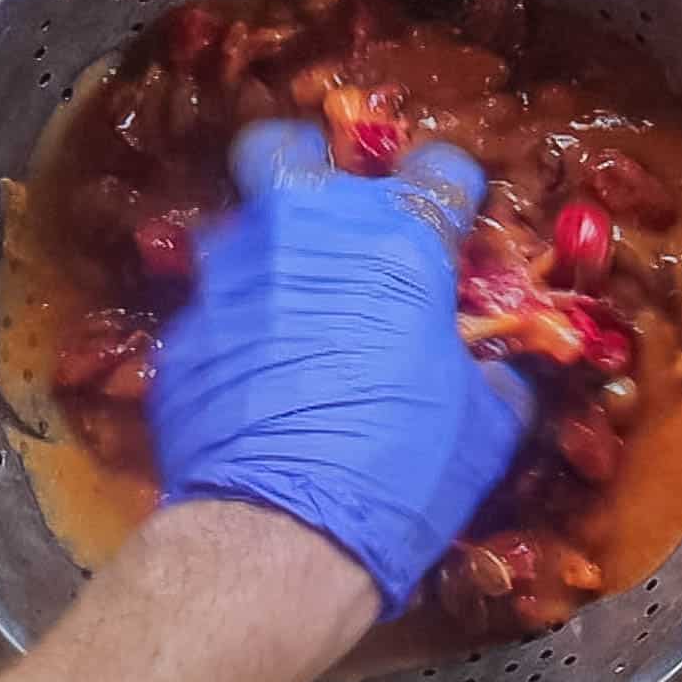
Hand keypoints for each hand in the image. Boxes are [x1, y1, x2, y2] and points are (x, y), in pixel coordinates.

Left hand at [151, 121, 531, 616]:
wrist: (278, 535)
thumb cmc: (403, 470)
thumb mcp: (482, 429)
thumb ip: (493, 377)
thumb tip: (499, 373)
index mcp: (398, 239)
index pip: (440, 167)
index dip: (451, 189)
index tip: (452, 218)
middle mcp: (304, 233)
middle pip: (285, 145)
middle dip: (305, 162)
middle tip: (327, 212)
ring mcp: (230, 278)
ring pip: (238, 227)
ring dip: (267, 255)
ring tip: (290, 311)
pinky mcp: (182, 334)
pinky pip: (213, 312)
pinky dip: (236, 332)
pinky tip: (252, 381)